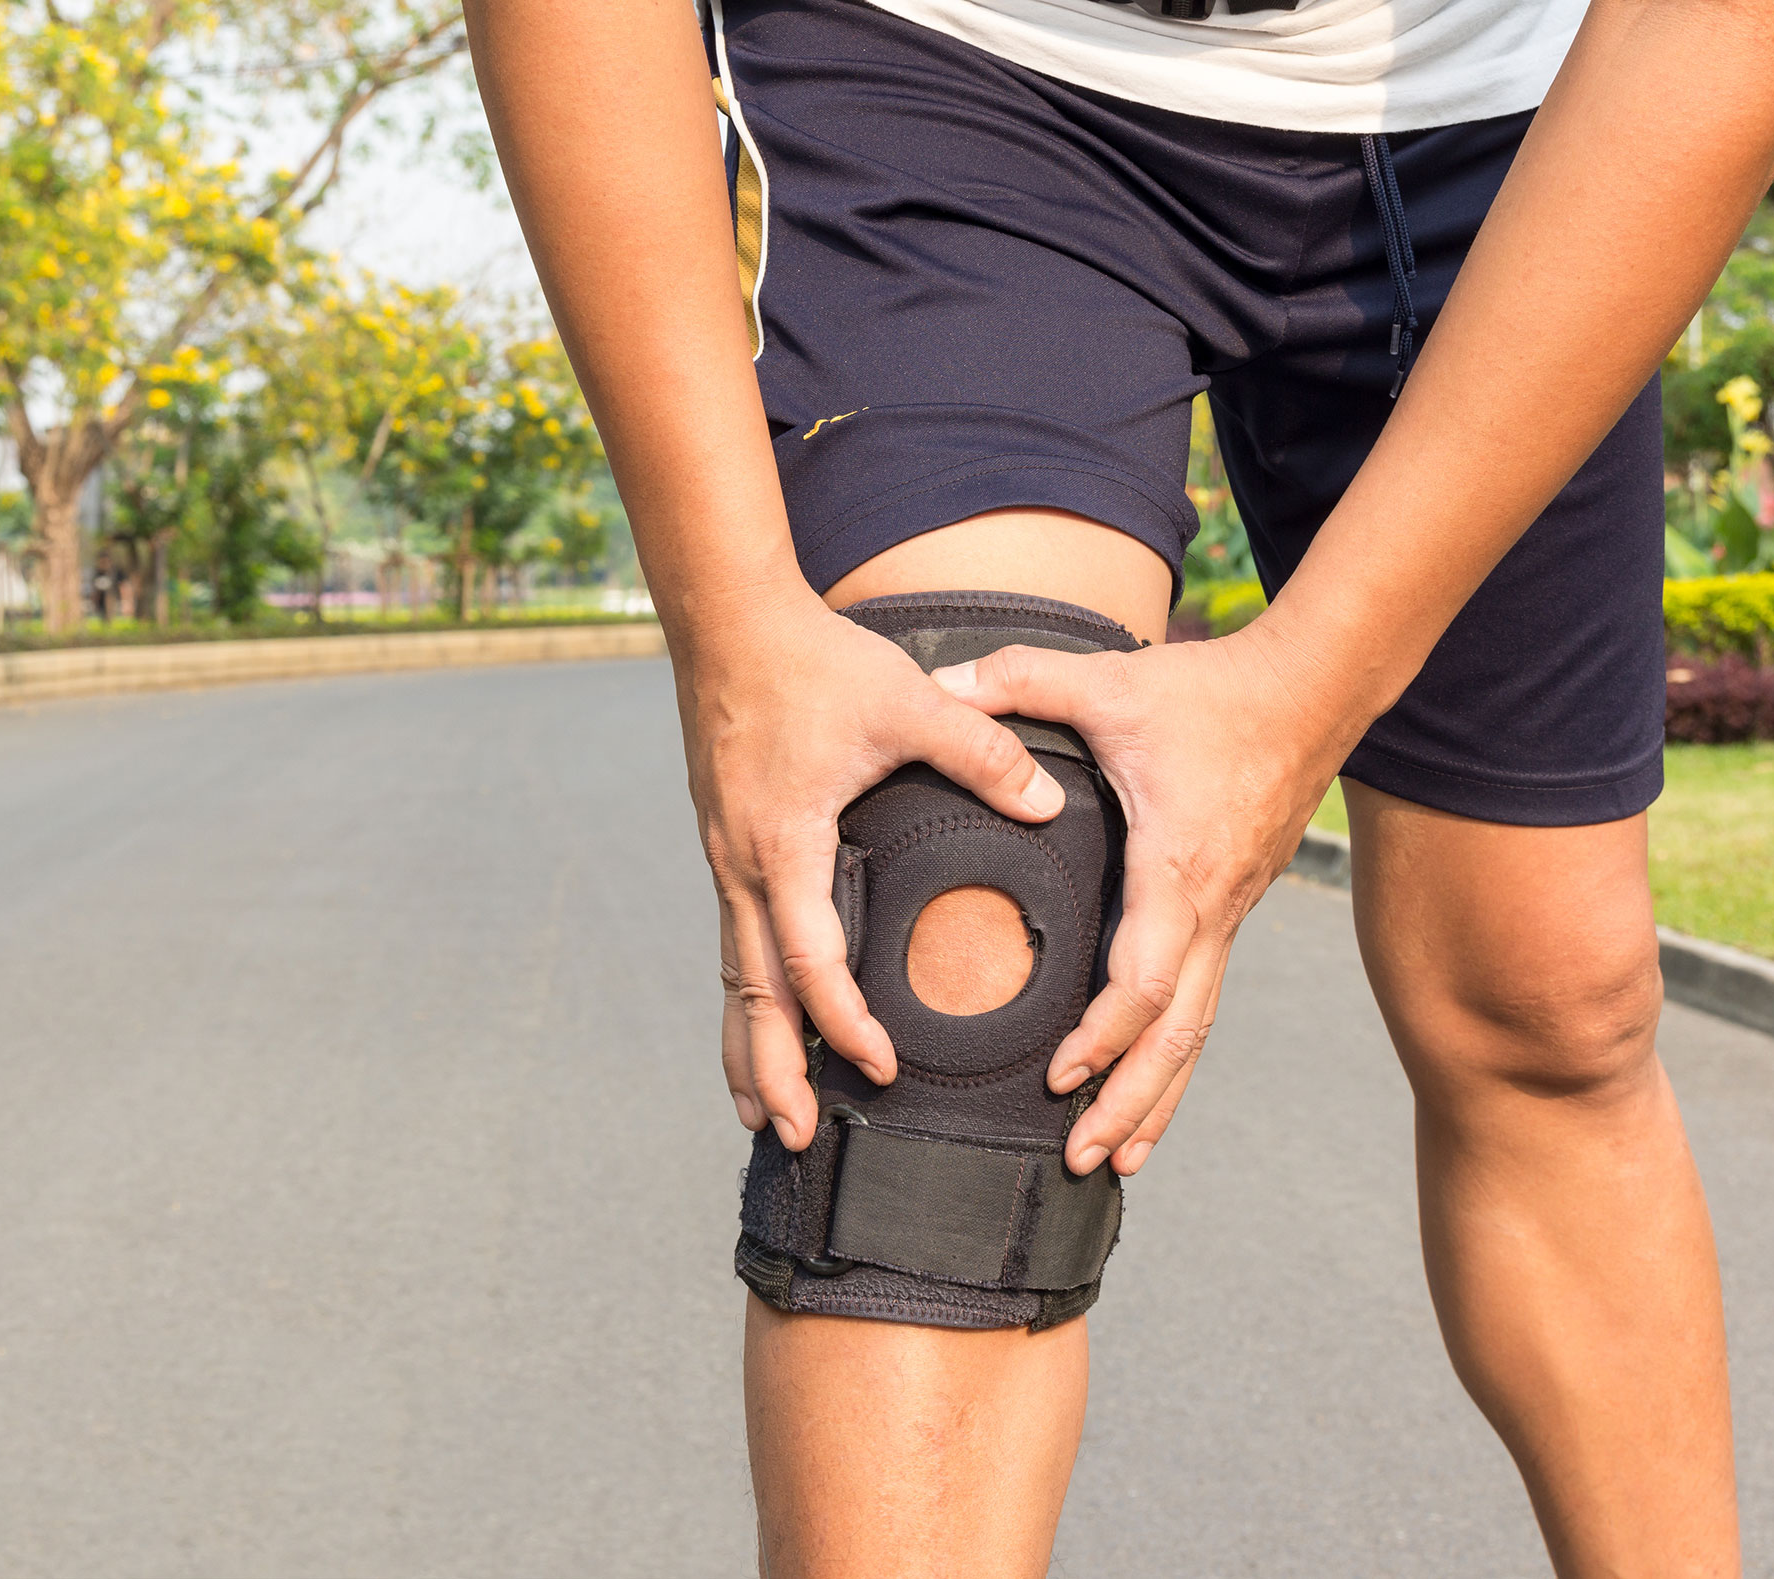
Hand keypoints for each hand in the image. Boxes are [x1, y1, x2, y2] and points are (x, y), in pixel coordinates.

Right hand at [690, 590, 1072, 1151]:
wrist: (728, 619)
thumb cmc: (816, 661)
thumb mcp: (908, 702)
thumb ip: (981, 752)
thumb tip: (1048, 804)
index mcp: (787, 842)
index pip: (812, 958)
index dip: (845, 1021)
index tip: (886, 1066)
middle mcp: (744, 865)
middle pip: (753, 994)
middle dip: (774, 1071)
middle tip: (797, 1140)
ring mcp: (726, 859)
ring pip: (734, 977)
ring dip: (748, 1048)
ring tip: (763, 1117)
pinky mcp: (726, 846)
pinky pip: (735, 942)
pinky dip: (745, 999)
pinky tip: (759, 1026)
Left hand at [931, 620, 1361, 1177]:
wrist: (1310, 688)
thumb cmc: (1208, 690)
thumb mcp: (1108, 678)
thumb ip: (1019, 680)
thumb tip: (939, 683)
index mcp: (1177, 865)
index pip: (1145, 978)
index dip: (1101, 1035)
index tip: (1054, 1074)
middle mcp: (1212, 908)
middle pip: (1177, 1035)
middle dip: (1128, 1102)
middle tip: (1080, 1158)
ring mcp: (1229, 917)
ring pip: (1197, 1033)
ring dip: (1156, 1100)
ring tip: (1113, 1160)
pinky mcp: (1230, 913)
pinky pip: (1202, 1005)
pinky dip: (1173, 1061)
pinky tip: (1147, 1097)